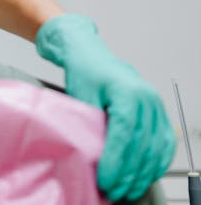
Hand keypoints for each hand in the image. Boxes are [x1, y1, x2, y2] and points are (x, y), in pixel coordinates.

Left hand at [35, 14, 175, 201]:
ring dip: (143, 172)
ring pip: (155, 146)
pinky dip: (157, 161)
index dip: (116, 161)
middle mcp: (147, 99)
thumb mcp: (81, 95)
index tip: (106, 179)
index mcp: (128, 92)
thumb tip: (94, 156)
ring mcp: (156, 105)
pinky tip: (146, 174)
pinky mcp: (158, 111)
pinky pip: (165, 141)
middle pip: (142, 144)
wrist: (91, 55)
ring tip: (128, 189)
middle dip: (128, 173)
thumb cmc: (84, 72)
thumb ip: (90, 124)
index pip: (125, 134)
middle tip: (114, 190)